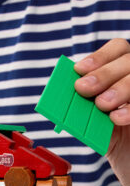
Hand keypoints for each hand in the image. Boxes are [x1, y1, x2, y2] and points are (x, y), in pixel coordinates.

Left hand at [74, 38, 129, 185]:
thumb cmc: (110, 136)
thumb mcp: (93, 118)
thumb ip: (84, 103)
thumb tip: (62, 92)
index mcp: (123, 73)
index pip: (118, 49)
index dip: (99, 57)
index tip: (79, 70)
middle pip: (129, 60)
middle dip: (103, 73)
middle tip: (83, 88)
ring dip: (119, 88)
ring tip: (101, 105)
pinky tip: (116, 118)